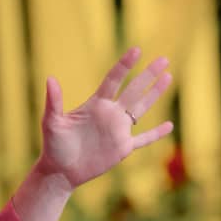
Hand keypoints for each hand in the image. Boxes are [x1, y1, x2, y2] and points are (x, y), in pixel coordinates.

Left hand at [35, 47, 173, 190]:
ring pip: (142, 108)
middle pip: (134, 89)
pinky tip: (170, 126)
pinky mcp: (123, 147)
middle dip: (148, 74)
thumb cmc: (54, 145)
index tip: (136, 50)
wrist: (60, 170)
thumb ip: (54, 101)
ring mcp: (119, 130)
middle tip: (164, 59)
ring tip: (168, 77)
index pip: (114, 79)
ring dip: (155, 94)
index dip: (125, 65)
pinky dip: (156, 133)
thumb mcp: (52, 122)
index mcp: (96, 104)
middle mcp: (110, 113)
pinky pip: (144, 139)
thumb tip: (50, 79)